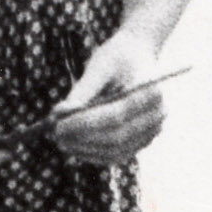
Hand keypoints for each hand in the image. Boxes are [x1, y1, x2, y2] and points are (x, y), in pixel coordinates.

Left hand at [49, 31, 167, 167]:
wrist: (140, 56)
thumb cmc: (117, 57)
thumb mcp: (99, 67)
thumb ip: (82, 92)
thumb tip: (59, 115)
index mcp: (150, 92)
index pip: (116, 116)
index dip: (84, 123)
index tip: (57, 124)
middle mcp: (157, 116)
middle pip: (117, 137)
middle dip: (82, 138)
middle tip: (54, 134)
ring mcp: (152, 131)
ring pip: (116, 151)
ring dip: (85, 149)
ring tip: (60, 139)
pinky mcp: (142, 141)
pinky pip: (117, 155)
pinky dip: (93, 154)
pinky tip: (72, 146)